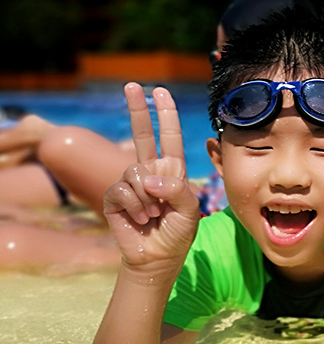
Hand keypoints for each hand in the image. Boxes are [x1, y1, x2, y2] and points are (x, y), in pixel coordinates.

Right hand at [103, 83, 199, 270]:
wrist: (157, 257)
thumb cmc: (178, 234)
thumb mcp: (189, 211)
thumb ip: (176, 190)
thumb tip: (149, 177)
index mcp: (172, 171)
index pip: (169, 137)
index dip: (165, 115)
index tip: (160, 92)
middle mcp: (150, 172)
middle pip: (142, 135)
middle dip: (137, 109)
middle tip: (131, 85)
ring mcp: (131, 183)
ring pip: (135, 172)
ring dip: (147, 198)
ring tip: (153, 215)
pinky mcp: (114, 197)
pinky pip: (122, 191)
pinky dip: (135, 207)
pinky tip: (140, 219)